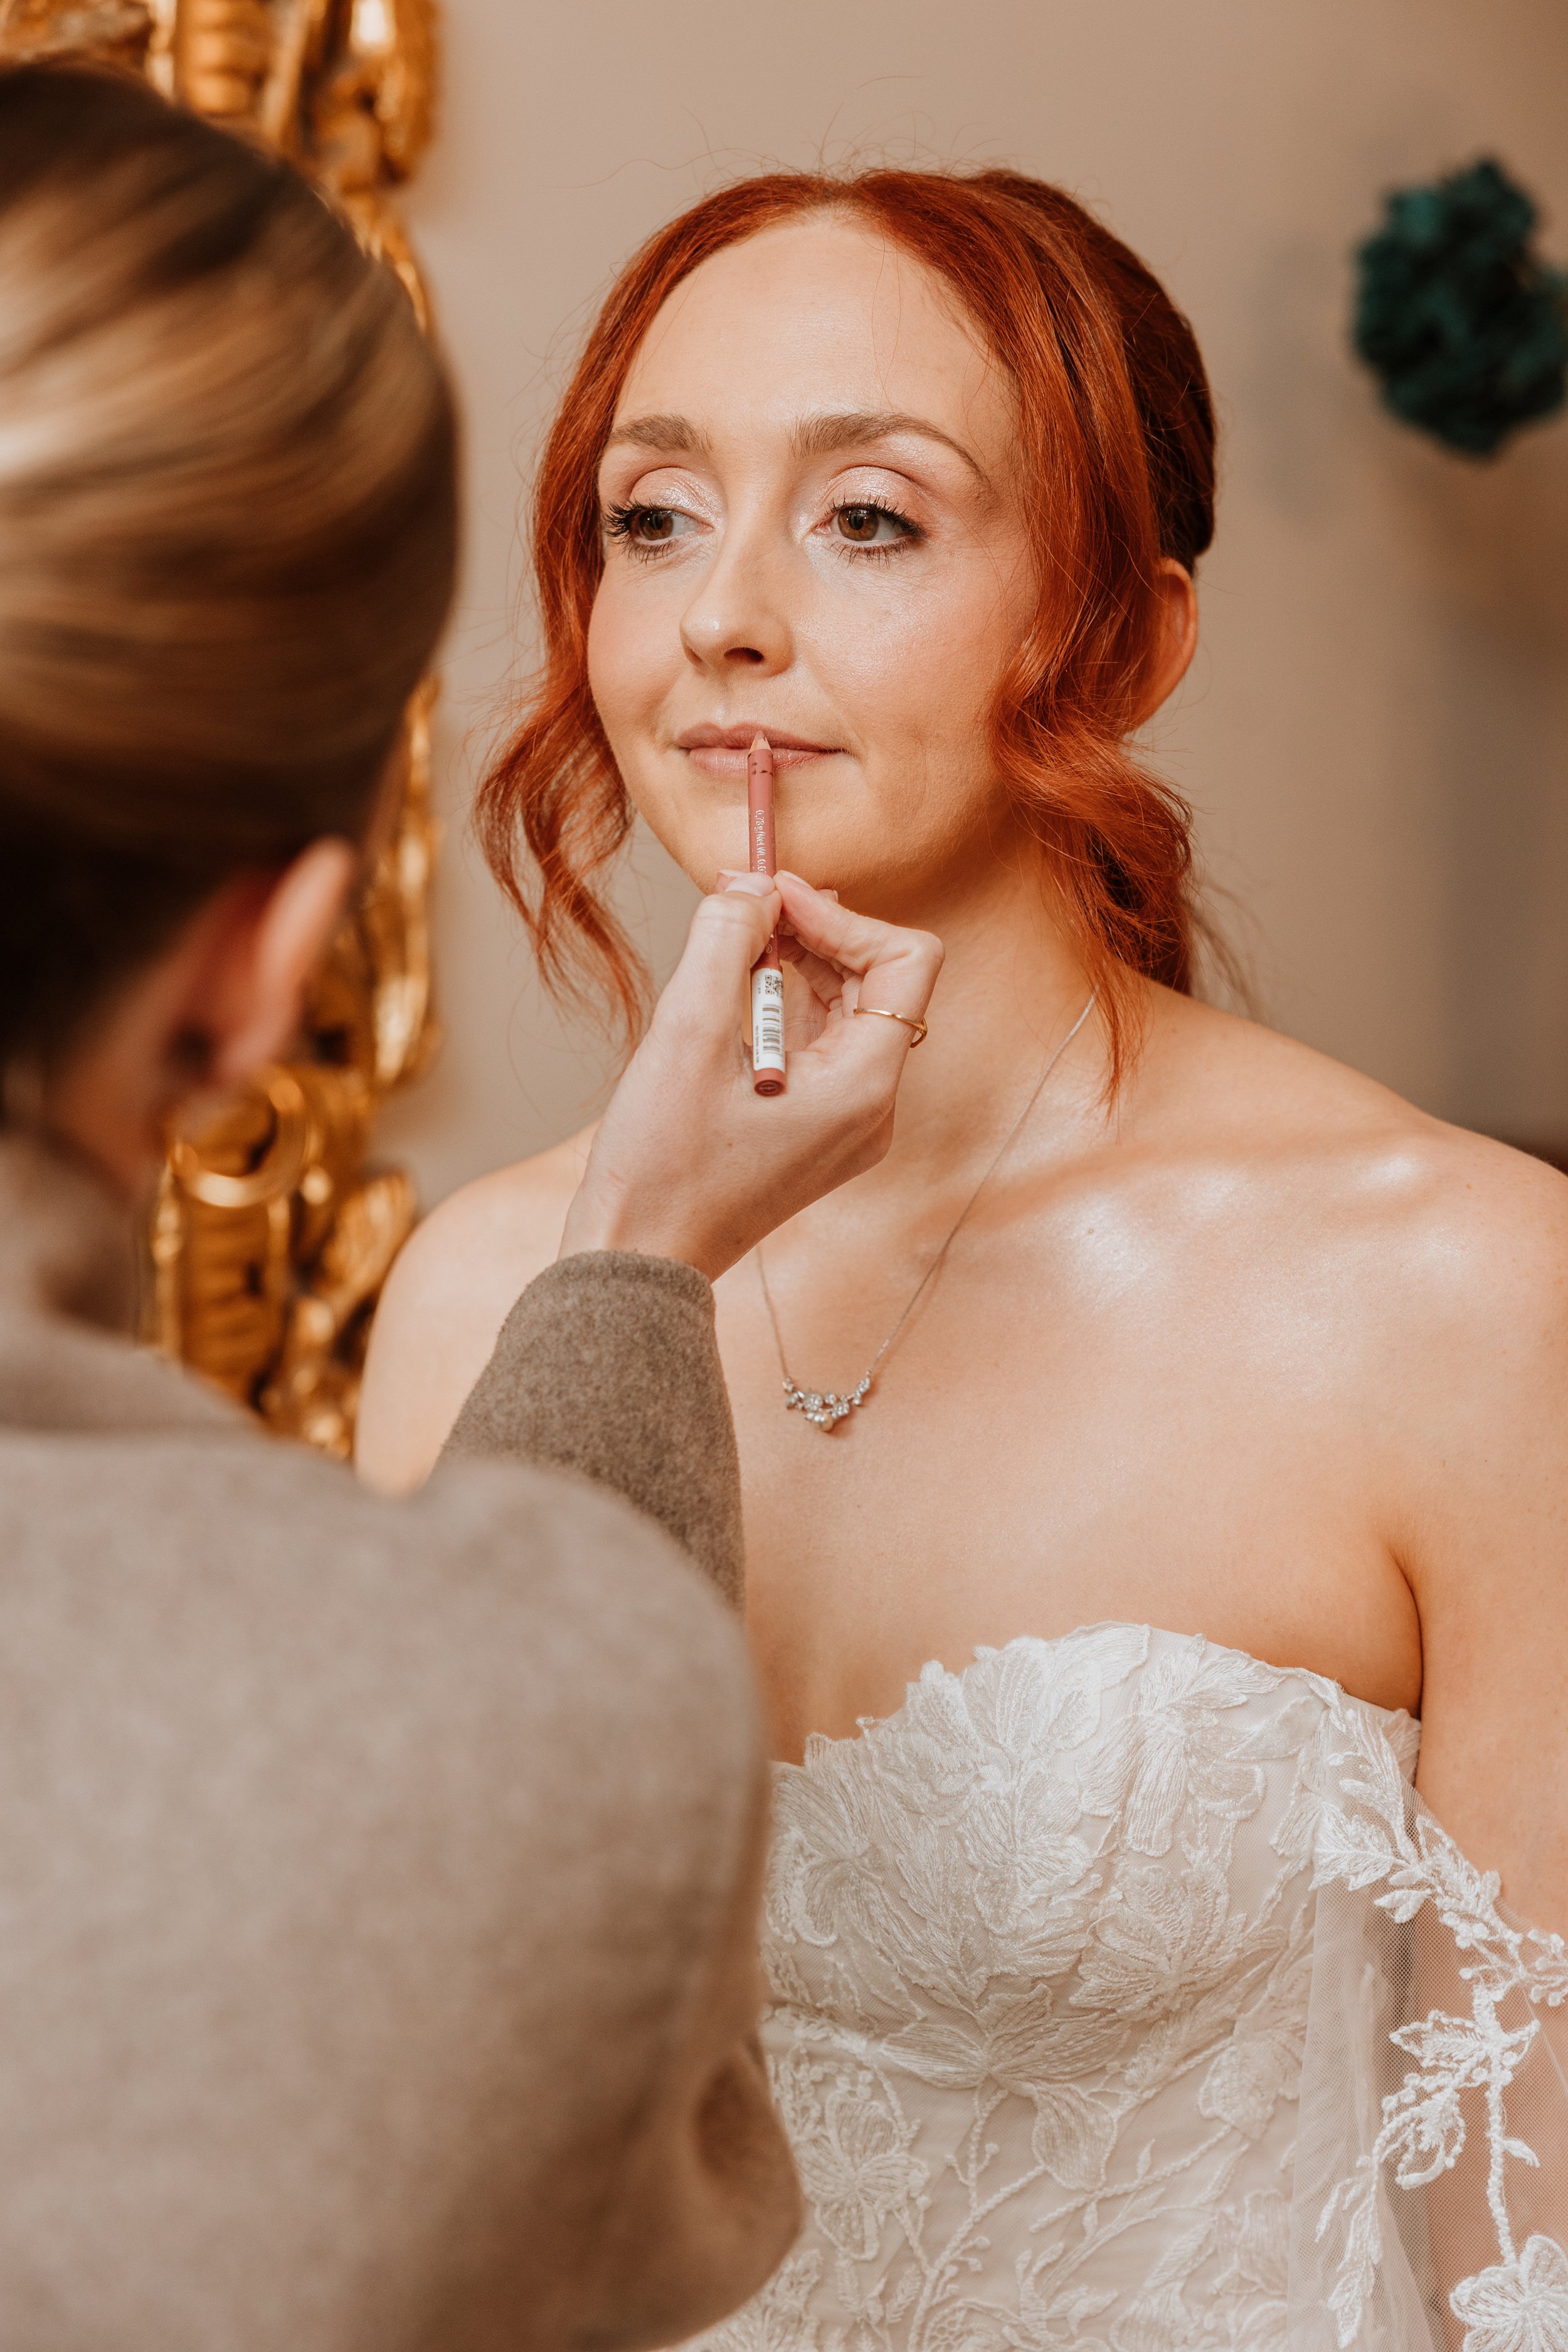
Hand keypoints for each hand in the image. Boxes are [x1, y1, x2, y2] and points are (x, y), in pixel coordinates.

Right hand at [558, 871, 942, 1280]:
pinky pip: (821, 1046)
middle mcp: (873, 1108)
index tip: (772, 897)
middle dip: (819, 933)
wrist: (638, 1261)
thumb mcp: (687, 1034)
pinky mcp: (815, 1132)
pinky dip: (785, 1007)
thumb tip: (753, 884)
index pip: (905, 961)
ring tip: (730, 950)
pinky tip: (730, 997)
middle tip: (747, 909)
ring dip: (799, 966)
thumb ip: (727, 941)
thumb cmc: (661, 1166)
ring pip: (849, 1011)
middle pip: (881, 982)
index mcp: (865, 1088)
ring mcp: (848, 1125)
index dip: (842, 914)